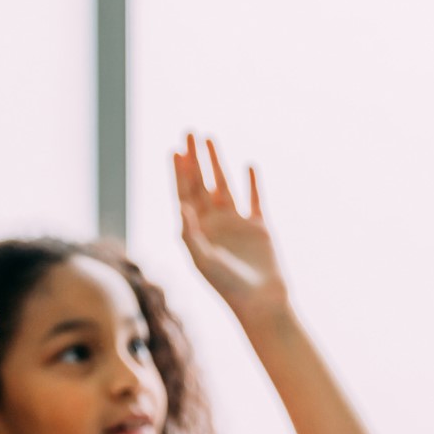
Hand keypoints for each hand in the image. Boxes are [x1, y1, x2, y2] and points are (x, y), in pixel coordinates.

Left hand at [174, 134, 287, 319]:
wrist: (259, 302)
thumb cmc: (226, 286)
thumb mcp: (203, 260)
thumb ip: (190, 233)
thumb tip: (181, 206)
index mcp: (195, 231)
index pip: (183, 194)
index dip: (178, 172)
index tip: (174, 149)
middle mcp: (213, 224)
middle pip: (201, 183)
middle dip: (194, 158)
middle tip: (189, 131)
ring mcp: (236, 224)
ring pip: (224, 185)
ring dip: (217, 162)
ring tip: (210, 138)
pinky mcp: (259, 227)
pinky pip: (255, 199)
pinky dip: (252, 183)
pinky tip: (248, 166)